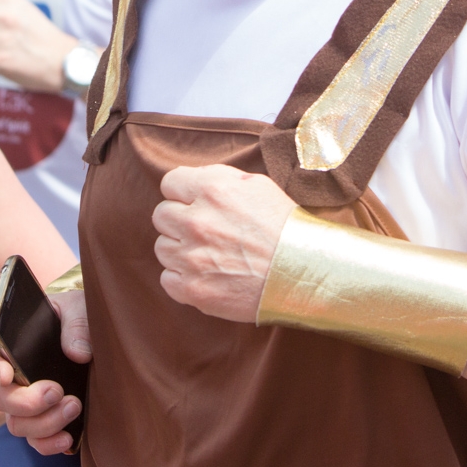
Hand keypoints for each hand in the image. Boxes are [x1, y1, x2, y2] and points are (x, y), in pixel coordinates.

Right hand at [0, 290, 90, 455]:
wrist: (92, 339)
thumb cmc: (77, 318)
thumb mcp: (78, 309)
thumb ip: (76, 324)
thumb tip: (77, 353)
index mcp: (11, 343)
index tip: (7, 375)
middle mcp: (12, 377)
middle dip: (26, 401)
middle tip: (56, 391)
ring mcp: (25, 402)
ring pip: (16, 424)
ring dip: (44, 422)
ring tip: (74, 406)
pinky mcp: (44, 421)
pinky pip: (35, 442)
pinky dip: (48, 444)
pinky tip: (68, 438)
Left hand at [152, 165, 295, 323]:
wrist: (304, 272)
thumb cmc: (284, 226)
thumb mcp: (257, 185)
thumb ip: (218, 178)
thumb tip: (192, 180)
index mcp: (211, 190)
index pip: (170, 183)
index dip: (183, 193)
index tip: (194, 203)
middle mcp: (196, 221)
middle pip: (161, 215)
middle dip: (180, 220)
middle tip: (204, 230)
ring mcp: (192, 257)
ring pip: (162, 247)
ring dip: (181, 249)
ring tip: (209, 254)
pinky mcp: (193, 289)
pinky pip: (167, 278)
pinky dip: (183, 277)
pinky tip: (207, 274)